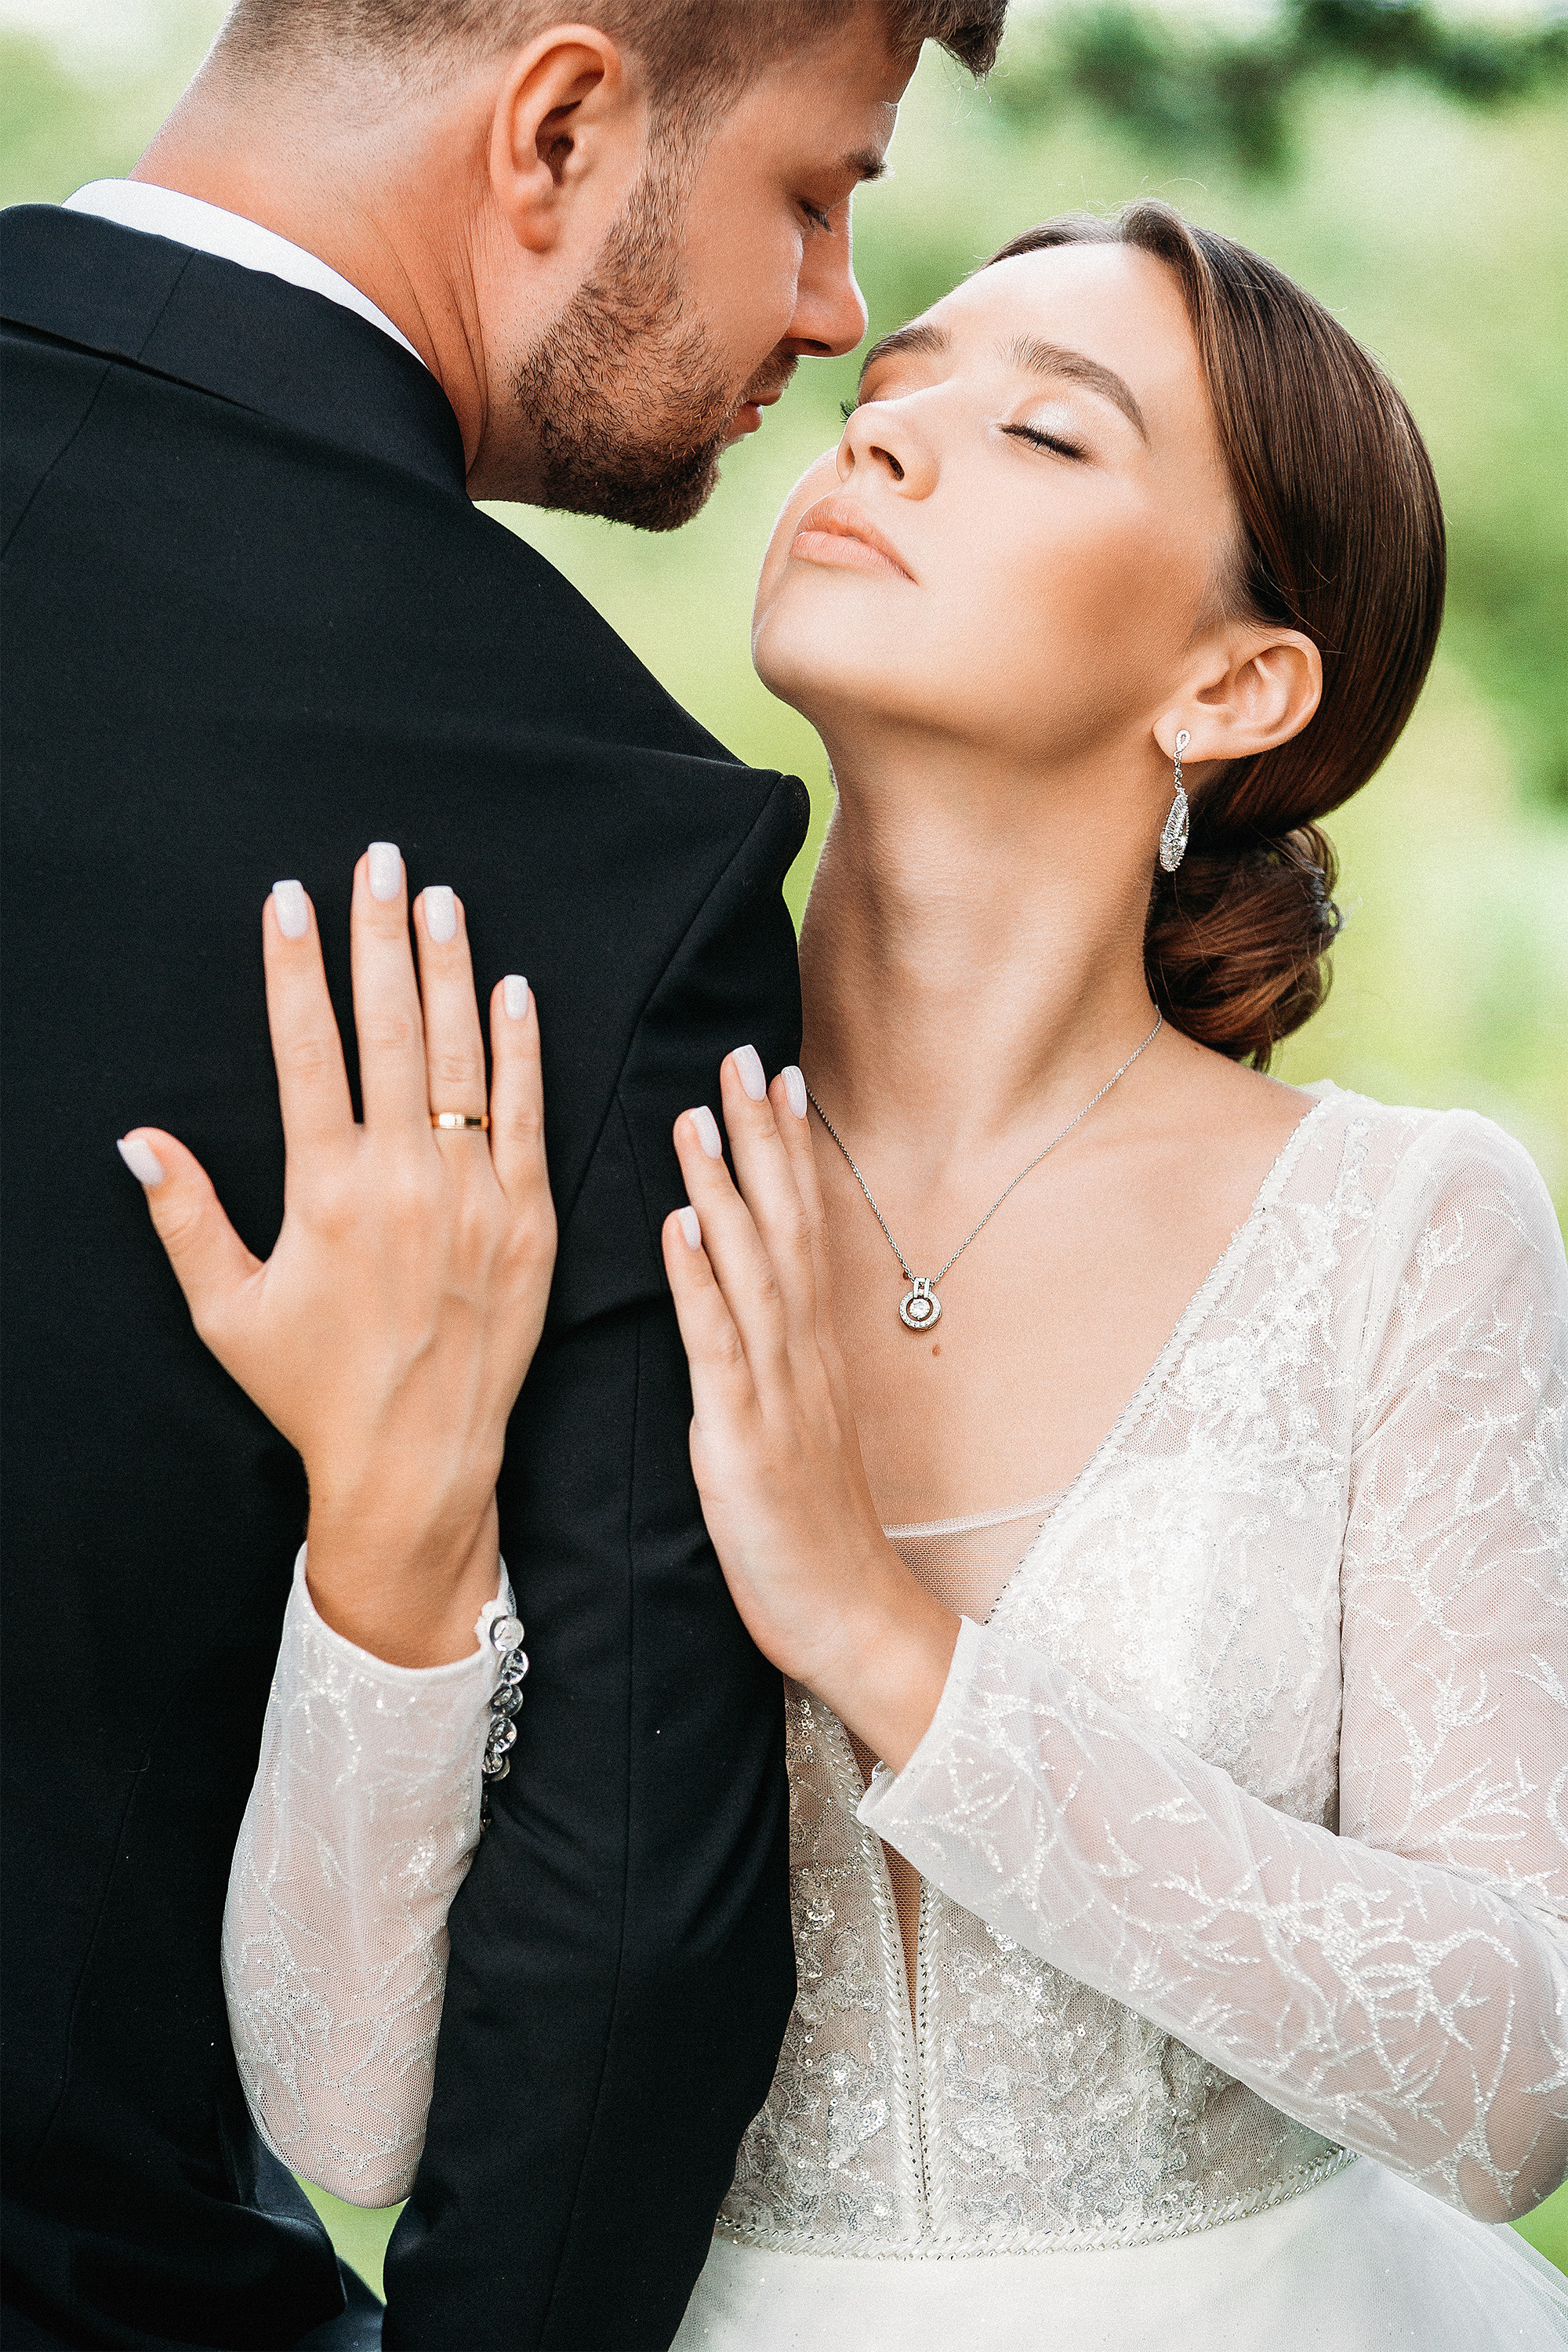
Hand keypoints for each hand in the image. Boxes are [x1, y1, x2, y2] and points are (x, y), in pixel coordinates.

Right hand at [119, 848, 555, 1664]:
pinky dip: (523, 1050)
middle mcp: (404, 1179)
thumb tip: (136, 1139)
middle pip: (390, 1030)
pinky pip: (530, 1117)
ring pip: (463, 1059)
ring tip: (440, 900)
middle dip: (380, 937)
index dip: (297, 967)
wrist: (417, 1459)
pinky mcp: (529, 1222)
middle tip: (378, 861)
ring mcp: (475, 1197)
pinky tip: (514, 990)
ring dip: (450, 972)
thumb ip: (186, 1217)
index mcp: (326, 1190)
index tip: (290, 898)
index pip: (307, 1049)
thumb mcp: (227, 1310)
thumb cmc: (312, 1389)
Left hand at [661, 1051, 957, 1771]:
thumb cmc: (810, 1530)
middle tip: (740, 1055)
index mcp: (810, 1350)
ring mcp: (778, 1392)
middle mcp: (802, 1355)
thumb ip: (772, 1361)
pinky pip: (720, 1347)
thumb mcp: (794, 1429)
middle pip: (785, 1225)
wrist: (850, 1615)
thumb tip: (744, 1297)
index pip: (802, 1227)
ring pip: (752, 1270)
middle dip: (761, 1138)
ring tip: (696, 1114)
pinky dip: (700, 1283)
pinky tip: (680, 1228)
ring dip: (726, 1187)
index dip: (787, 1150)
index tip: (774, 1074)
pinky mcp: (745, 1439)